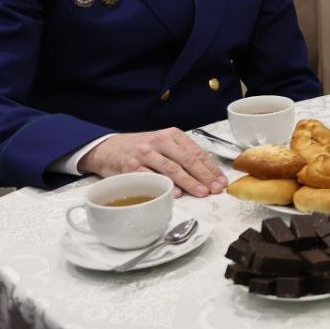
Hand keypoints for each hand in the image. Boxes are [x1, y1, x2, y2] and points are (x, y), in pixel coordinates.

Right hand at [77, 128, 227, 196]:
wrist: (108, 148)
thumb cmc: (140, 148)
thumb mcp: (163, 145)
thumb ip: (182, 156)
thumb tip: (206, 175)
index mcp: (171, 135)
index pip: (197, 152)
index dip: (211, 167)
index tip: (221, 180)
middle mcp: (160, 142)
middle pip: (187, 159)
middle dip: (204, 175)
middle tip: (216, 188)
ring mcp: (145, 154)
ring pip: (172, 168)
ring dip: (189, 182)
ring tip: (202, 192)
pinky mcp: (131, 167)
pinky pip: (151, 177)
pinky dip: (164, 185)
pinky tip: (176, 193)